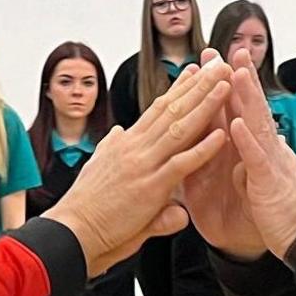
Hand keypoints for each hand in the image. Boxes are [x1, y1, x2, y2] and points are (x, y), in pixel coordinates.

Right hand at [43, 58, 231, 273]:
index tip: (193, 70)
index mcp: (125, 144)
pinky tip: (222, 134)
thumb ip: (113, 150)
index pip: (156, 110)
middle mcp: (135, 148)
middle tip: (218, 64)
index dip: (177, 89)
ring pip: (180, 127)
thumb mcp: (98, 170)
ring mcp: (143, 166)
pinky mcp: (150, 189)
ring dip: (205, 104)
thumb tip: (118, 134)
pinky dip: (203, 149)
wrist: (70, 232)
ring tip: (225, 83)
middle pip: (172, 109)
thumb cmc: (84, 208)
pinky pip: (182, 164)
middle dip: (198, 85)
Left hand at [215, 50, 295, 260]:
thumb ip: (239, 162)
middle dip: (240, 77)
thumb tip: (235, 144)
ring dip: (245, 97)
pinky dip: (247, 142)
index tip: (216, 61)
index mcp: (259, 149)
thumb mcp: (249, 183)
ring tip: (234, 71)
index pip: (242, 111)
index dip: (231, 86)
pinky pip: (257, 160)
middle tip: (229, 49)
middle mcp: (268, 149)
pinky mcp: (270, 184)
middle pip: (253, 107)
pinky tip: (236, 123)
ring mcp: (271, 163)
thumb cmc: (275, 215)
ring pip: (258, 124)